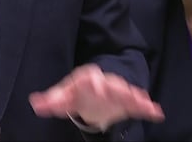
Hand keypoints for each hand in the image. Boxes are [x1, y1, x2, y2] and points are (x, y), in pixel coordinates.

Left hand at [29, 64, 163, 131]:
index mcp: (88, 78)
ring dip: (136, 97)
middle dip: (118, 88)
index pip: (90, 78)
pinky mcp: (127, 102)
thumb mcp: (64, 94)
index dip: (93, 82)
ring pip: (128, 93)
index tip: (95, 85)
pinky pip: (138, 104)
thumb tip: (35, 103)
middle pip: (113, 84)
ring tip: (145, 101)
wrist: (94, 89)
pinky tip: (156, 112)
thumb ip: (51, 100)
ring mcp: (118, 92)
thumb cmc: (78, 91)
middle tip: (126, 92)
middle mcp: (105, 83)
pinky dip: (148, 107)